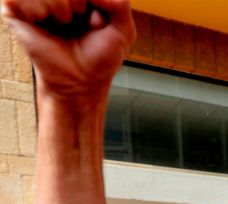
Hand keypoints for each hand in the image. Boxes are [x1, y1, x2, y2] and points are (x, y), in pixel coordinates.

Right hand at [2, 0, 135, 105]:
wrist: (81, 80)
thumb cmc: (100, 55)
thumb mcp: (123, 29)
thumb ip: (120, 3)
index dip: (88, 0)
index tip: (94, 17)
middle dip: (78, 1)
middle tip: (78, 20)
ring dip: (61, 7)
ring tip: (64, 23)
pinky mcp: (12, 7)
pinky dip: (38, 11)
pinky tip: (43, 23)